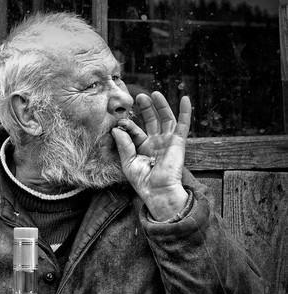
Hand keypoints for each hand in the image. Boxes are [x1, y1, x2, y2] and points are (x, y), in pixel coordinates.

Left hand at [112, 91, 191, 220]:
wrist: (157, 191)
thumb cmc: (142, 181)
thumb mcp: (128, 162)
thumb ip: (123, 145)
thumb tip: (116, 128)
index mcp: (142, 148)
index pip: (135, 131)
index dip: (128, 125)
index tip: (120, 122)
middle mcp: (155, 143)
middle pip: (151, 121)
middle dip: (146, 109)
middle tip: (138, 97)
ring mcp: (167, 141)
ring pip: (166, 119)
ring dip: (161, 106)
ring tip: (153, 93)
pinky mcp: (178, 142)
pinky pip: (183, 125)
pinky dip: (185, 111)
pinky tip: (185, 98)